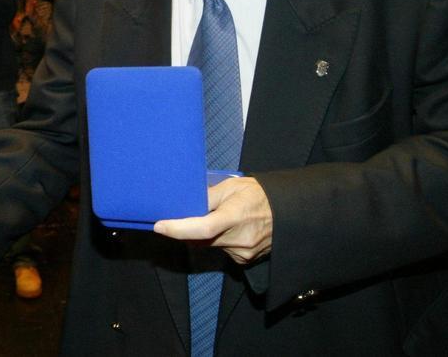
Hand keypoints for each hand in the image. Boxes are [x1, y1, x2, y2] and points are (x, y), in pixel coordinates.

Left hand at [153, 177, 271, 264]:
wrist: (288, 212)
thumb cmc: (258, 195)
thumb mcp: (232, 187)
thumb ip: (207, 196)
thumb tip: (184, 204)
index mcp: (235, 216)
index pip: (202, 228)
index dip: (178, 229)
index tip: (159, 226)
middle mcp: (239, 239)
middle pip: (200, 239)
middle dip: (186, 230)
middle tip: (179, 216)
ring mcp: (242, 252)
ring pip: (209, 246)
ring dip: (204, 235)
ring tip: (216, 218)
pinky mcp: (244, 260)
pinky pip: (220, 251)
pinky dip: (217, 241)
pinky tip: (228, 230)